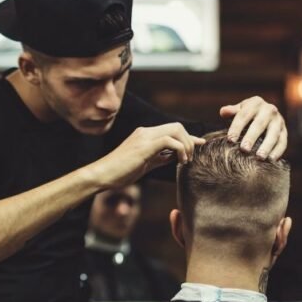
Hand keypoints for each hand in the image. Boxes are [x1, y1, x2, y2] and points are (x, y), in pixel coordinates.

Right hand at [88, 123, 203, 189]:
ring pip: (176, 130)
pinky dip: (179, 149)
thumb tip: (174, 157)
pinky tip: (179, 161)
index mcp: (144, 135)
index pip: (172, 130)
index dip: (188, 137)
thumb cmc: (119, 173)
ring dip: (186, 145)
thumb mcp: (144, 164)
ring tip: (185, 161)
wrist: (102, 175)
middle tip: (188, 159)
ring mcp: (144, 137)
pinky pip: (169, 140)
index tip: (200, 144)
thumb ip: (159, 158)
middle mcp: (145, 132)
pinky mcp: (144, 146)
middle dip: (189, 141)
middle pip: (177, 126)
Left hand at [220, 96, 287, 159]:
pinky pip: (283, 142)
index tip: (230, 139)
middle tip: (244, 149)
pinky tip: (271, 160)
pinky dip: (278, 151)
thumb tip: (223, 111)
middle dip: (251, 137)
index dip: (236, 127)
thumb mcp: (239, 110)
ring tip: (259, 157)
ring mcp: (278, 121)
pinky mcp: (284, 132)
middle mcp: (269, 110)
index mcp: (255, 103)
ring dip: (266, 146)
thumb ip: (231, 111)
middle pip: (259, 124)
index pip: (244, 115)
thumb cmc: (247, 114)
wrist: (265, 115)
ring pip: (273, 134)